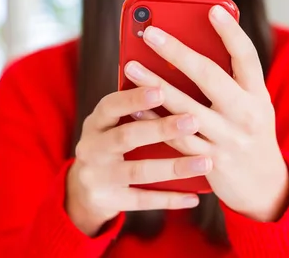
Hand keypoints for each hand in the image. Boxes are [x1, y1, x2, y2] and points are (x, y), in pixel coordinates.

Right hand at [66, 87, 212, 235]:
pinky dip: (170, 199)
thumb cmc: (112, 145)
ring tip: (205, 163)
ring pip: (138, 171)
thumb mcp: (113, 126)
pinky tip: (194, 197)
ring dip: (174, 167)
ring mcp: (97, 178)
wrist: (83, 190)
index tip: (161, 89)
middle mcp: (91, 149)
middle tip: (193, 121)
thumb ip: (137, 110)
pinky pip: (142, 201)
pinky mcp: (108, 202)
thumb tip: (177, 86)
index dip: (134, 99)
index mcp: (95, 123)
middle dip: (161, 129)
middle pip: (126, 137)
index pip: (111, 106)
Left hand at [124, 5, 288, 221]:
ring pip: (185, 109)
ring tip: (131, 65)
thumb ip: (232, 79)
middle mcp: (245, 114)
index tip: (213, 10)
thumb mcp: (253, 103)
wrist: (264, 185)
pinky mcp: (208, 161)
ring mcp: (227, 139)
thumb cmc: (251, 131)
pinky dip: (154, 121)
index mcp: (258, 95)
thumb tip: (192, 47)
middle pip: (210, 76)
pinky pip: (175, 139)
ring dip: (155, 86)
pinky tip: (135, 106)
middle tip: (151, 33)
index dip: (231, 32)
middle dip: (177, 52)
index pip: (247, 57)